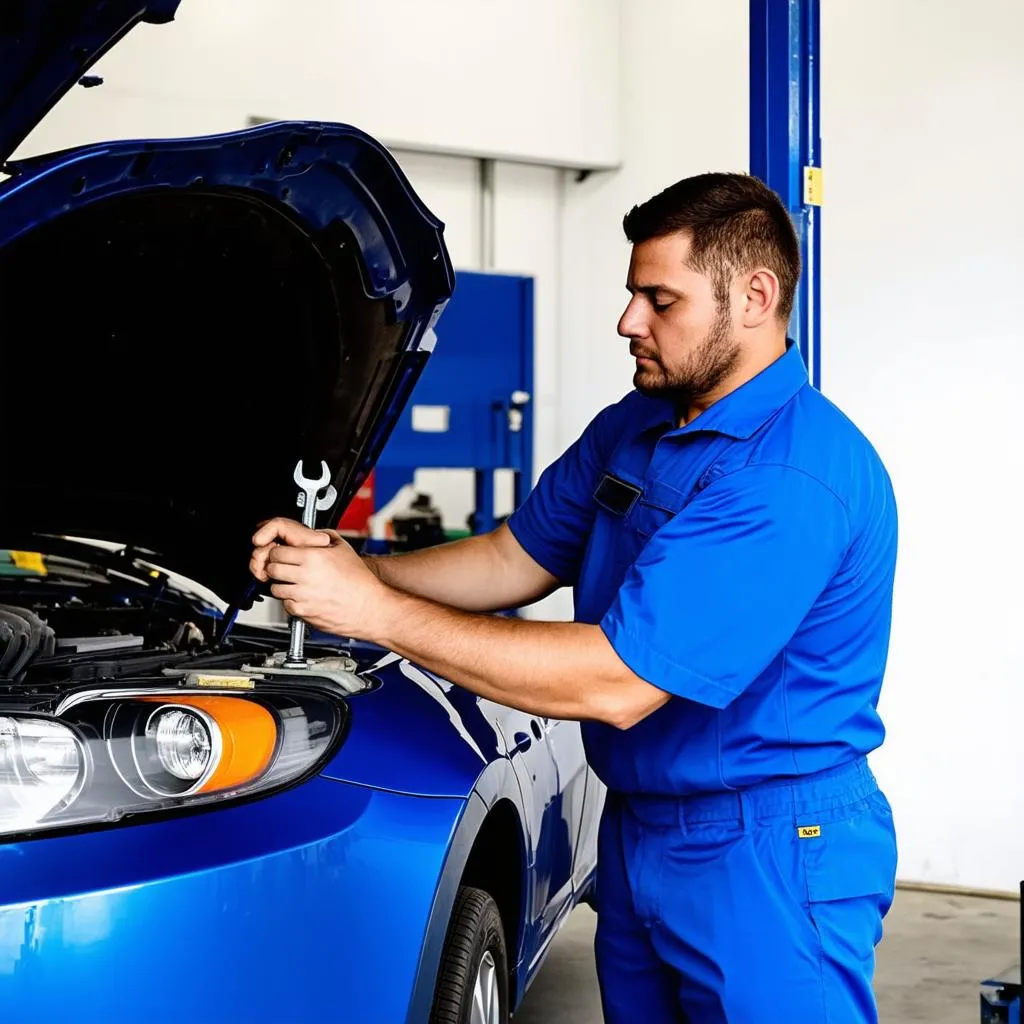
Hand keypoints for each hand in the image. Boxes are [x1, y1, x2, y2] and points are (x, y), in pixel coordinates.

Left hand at [250, 518, 385, 638]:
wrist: (368, 606)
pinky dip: (291, 602)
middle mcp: (305, 576)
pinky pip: (286, 605)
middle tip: (285, 569)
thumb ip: (324, 536)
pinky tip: (304, 597)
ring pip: (275, 589)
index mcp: (312, 557)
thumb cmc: (360, 580)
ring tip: (296, 584)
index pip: (277, 552)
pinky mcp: (303, 612)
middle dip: (276, 568)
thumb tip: (311, 533)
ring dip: (282, 585)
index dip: (278, 553)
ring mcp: (302, 595)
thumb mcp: (344, 549)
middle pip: (272, 569)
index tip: (282, 555)